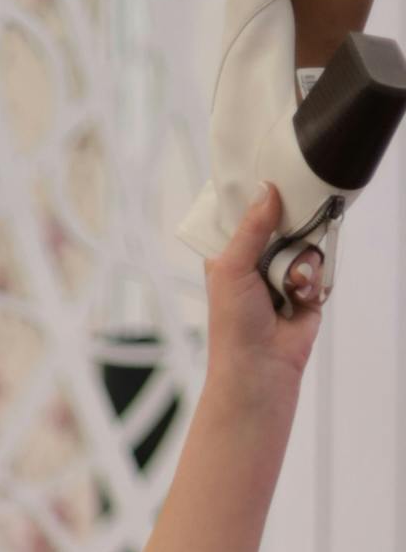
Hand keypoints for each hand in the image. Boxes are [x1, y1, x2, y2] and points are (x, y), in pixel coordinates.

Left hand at [206, 183, 324, 391]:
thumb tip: (267, 190)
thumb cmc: (234, 325)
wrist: (260, 366)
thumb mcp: (231, 267)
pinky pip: (319, 266)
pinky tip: (298, 297)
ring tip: (286, 284)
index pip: (246, 215)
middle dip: (287, 229)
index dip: (257, 201)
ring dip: (299, 262)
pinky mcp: (308, 289)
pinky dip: (311, 280)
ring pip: (305, 243)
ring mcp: (285, 274)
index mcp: (231, 254)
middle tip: (282, 242)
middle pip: (282, 223)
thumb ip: (251, 228)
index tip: (271, 185)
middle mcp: (258, 261)